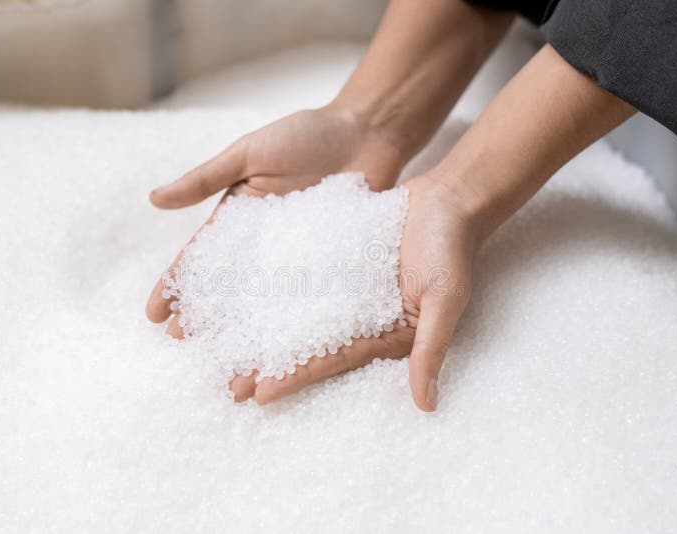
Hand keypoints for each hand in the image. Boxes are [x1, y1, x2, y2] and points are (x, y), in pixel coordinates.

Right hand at [146, 105, 404, 324]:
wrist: (367, 132)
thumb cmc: (306, 135)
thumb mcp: (249, 153)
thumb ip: (206, 178)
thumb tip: (153, 198)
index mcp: (238, 219)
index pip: (200, 258)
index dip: (176, 286)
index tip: (154, 314)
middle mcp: (264, 246)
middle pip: (228, 288)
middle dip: (203, 316)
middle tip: (180, 344)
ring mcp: (298, 259)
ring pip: (265, 302)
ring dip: (245, 331)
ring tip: (228, 358)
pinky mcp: (333, 266)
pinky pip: (312, 298)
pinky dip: (296, 323)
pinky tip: (284, 349)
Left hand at [229, 173, 480, 411]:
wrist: (448, 198)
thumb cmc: (453, 248)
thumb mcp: (445, 299)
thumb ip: (431, 348)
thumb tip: (427, 405)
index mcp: (384, 334)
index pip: (334, 361)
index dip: (297, 377)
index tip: (260, 394)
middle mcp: (360, 316)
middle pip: (308, 344)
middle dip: (270, 364)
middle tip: (229, 385)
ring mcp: (345, 288)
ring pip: (296, 312)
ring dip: (262, 328)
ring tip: (223, 343)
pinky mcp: (335, 261)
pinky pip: (299, 276)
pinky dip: (271, 284)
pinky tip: (239, 291)